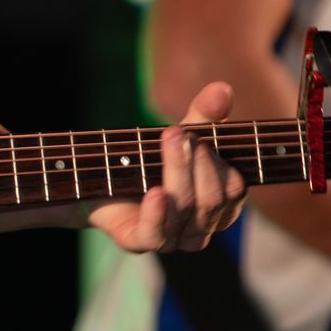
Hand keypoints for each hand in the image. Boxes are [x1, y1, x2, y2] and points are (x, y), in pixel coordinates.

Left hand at [86, 81, 246, 253]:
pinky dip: (157, 213)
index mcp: (218, 205)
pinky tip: (156, 193)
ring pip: (186, 213)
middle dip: (197, 164)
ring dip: (178, 172)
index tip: (201, 134)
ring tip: (169, 138)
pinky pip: (154, 235)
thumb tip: (222, 89)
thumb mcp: (180, 131)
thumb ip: (203, 114)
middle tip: (178, 132)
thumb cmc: (149, 155)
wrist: (97, 175)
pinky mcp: (138, 241)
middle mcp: (199, 227)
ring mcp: (171, 238)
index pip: (234, 189)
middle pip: (212, 200)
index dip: (222, 162)